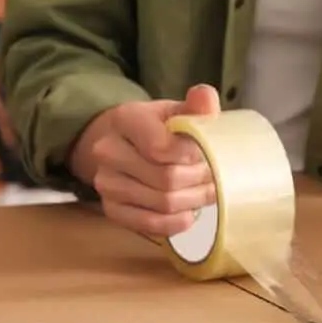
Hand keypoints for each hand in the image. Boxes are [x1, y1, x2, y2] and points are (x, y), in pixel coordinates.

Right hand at [70, 84, 220, 236]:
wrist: (128, 145)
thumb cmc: (160, 128)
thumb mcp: (178, 112)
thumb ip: (196, 107)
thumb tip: (206, 97)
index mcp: (126, 119)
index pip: (162, 148)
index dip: (193, 156)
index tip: (207, 154)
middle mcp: (108, 150)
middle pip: (167, 179)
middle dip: (199, 181)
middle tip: (215, 178)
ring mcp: (107, 182)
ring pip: (163, 203)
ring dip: (193, 201)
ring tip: (205, 192)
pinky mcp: (112, 209)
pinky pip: (150, 225)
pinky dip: (177, 222)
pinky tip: (189, 212)